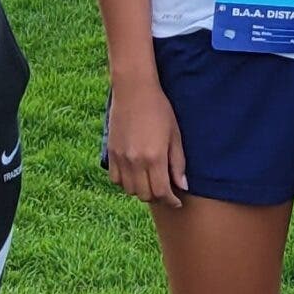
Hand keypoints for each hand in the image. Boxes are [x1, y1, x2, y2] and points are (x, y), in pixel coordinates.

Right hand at [105, 75, 189, 205]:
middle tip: (166, 191)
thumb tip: (183, 186)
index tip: (177, 201)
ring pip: (129, 190)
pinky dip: (125, 183)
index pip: (162, 192)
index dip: (171, 201)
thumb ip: (178, 163)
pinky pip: (115, 179)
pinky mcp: (111, 153)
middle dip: (158, 197)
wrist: (134, 91)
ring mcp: (121, 158)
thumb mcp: (175, 135)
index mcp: (155, 157)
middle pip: (145, 194)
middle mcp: (136, 162)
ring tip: (151, 182)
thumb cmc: (159, 110)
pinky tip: (135, 175)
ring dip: (141, 191)